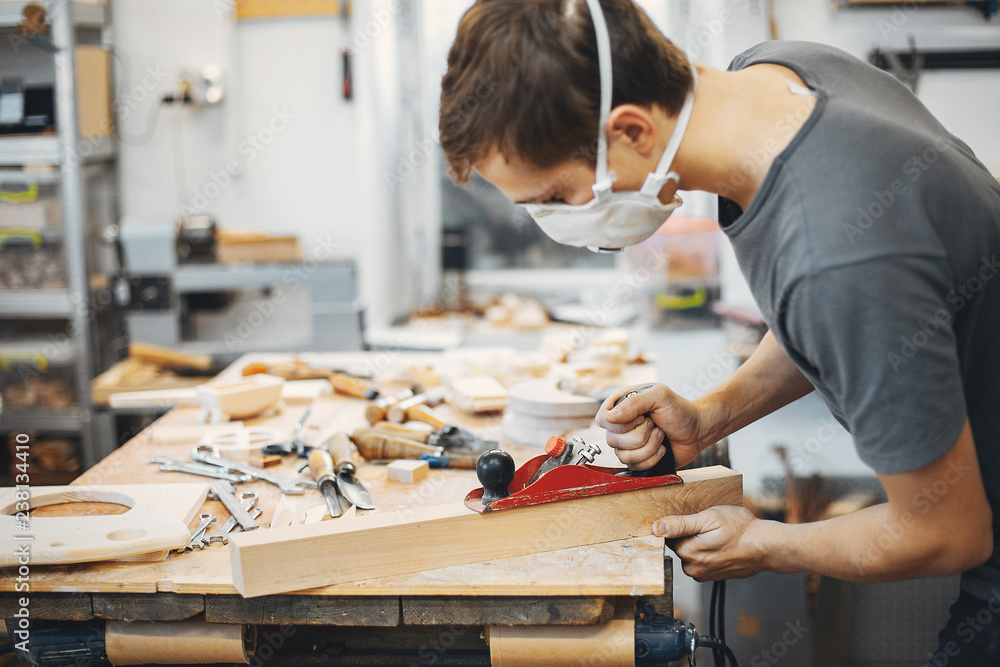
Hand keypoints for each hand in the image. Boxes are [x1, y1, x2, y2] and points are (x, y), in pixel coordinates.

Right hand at [595, 383, 713, 470]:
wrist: (697, 431)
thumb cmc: (679, 410)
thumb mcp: (659, 396)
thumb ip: (633, 402)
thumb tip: (609, 417)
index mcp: (621, 404)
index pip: (602, 419)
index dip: (620, 423)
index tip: (641, 417)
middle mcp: (620, 424)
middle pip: (612, 440)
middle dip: (640, 435)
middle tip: (655, 425)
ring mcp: (627, 443)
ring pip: (623, 456)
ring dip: (648, 447)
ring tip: (660, 436)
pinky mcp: (637, 458)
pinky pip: (634, 467)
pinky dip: (652, 459)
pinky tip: (661, 449)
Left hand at [653, 506, 764, 580]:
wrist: (765, 546)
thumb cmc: (741, 530)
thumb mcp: (709, 518)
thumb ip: (680, 524)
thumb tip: (656, 529)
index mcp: (688, 552)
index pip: (669, 535)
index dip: (681, 524)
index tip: (695, 520)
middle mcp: (693, 568)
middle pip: (679, 545)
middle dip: (690, 534)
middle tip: (710, 527)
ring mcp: (703, 574)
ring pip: (690, 553)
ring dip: (699, 544)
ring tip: (717, 536)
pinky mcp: (712, 576)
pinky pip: (701, 561)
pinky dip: (707, 552)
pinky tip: (720, 545)